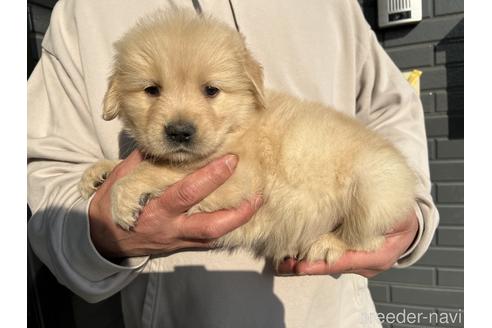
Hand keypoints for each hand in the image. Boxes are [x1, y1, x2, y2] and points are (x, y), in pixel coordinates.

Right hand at [88, 150, 261, 258]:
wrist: (105, 241)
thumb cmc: (112, 207)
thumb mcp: (120, 180)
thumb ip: (143, 161)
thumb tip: (165, 141)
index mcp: (154, 209)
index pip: (187, 193)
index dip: (210, 177)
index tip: (230, 160)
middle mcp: (170, 229)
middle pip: (209, 222)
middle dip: (235, 207)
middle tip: (255, 185)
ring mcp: (178, 241)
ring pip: (214, 237)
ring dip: (238, 220)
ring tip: (257, 201)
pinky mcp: (183, 247)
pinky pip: (210, 243)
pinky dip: (228, 230)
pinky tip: (242, 216)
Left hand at [277, 210, 418, 276]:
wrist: (405, 217)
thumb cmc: (399, 213)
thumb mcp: (393, 213)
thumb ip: (373, 218)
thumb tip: (352, 223)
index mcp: (378, 256)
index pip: (345, 262)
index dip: (322, 264)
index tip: (301, 266)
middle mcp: (365, 264)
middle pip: (332, 266)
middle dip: (307, 267)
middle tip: (283, 266)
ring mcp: (357, 261)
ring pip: (327, 263)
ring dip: (304, 261)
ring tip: (281, 261)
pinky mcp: (348, 254)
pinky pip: (328, 255)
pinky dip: (310, 253)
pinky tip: (291, 252)